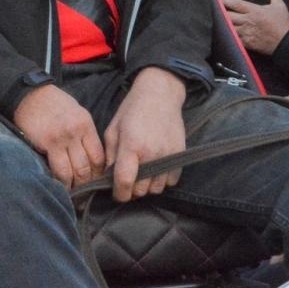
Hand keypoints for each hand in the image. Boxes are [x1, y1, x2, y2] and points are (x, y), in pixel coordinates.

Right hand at [13, 83, 104, 190]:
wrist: (31, 95)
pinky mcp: (48, 143)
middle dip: (87, 183)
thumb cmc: (54, 105)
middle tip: (85, 193)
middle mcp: (77, 132)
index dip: (98, 173)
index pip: (99, 156)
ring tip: (74, 193)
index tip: (95, 182)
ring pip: (75, 171)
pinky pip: (58, 169)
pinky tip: (61, 187)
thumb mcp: (76, 113)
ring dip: (75, 186)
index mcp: (86, 124)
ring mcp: (62, 138)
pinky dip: (61, 182)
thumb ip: (84, 134)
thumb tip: (91, 159)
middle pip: (88, 166)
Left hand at [104, 67, 186, 201]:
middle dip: (132, 189)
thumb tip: (108, 178)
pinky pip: (171, 181)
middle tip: (129, 179)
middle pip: (141, 190)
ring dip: (147, 186)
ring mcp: (168, 155)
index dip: (119, 194)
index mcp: (131, 146)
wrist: (160, 94)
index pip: (124, 182)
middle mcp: (151, 154)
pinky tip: (155, 169)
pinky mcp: (180, 154)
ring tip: (142, 174)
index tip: (117, 192)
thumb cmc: (132, 110)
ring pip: (156, 189)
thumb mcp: (113, 129)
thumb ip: (110, 156)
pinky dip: (162, 180)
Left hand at [221, 0, 288, 53]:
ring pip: (229, 28)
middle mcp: (248, 21)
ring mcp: (246, 33)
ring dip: (223, 24)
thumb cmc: (283, 24)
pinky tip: (226, 33)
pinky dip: (229, 35)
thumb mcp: (280, 6)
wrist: (286, 43)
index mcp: (254, 11)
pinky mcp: (247, 43)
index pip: (236, 4)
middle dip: (220, 12)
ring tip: (217, 21)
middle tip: (214, 9)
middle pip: (228, 16)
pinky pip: (234, 38)